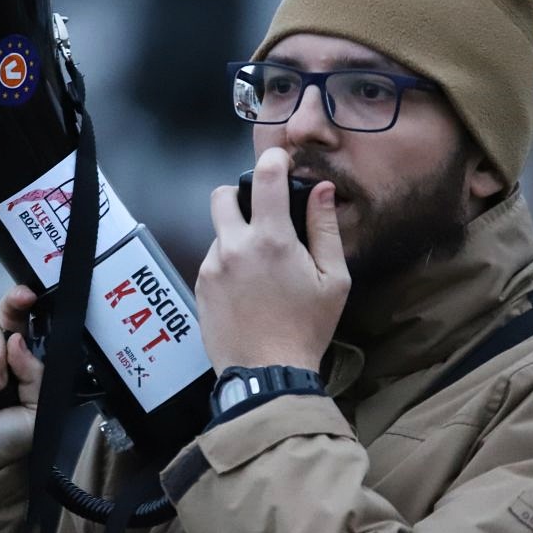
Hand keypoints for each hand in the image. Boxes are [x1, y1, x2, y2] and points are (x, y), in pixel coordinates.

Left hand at [195, 147, 349, 372]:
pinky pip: (213, 260)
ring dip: (237, 237)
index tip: (281, 161)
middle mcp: (233, 246)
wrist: (267, 373)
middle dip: (241, 195)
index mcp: (271, 239)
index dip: (273, 159)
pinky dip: (229, 264)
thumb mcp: (332, 280)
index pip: (265, 175)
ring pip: (218, 232)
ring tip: (261, 269)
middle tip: (263, 216)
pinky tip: (248, 290)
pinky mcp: (200, 287)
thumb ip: (326, 229)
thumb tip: (322, 191)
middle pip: (222, 194)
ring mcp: (211, 267)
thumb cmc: (305, 328)